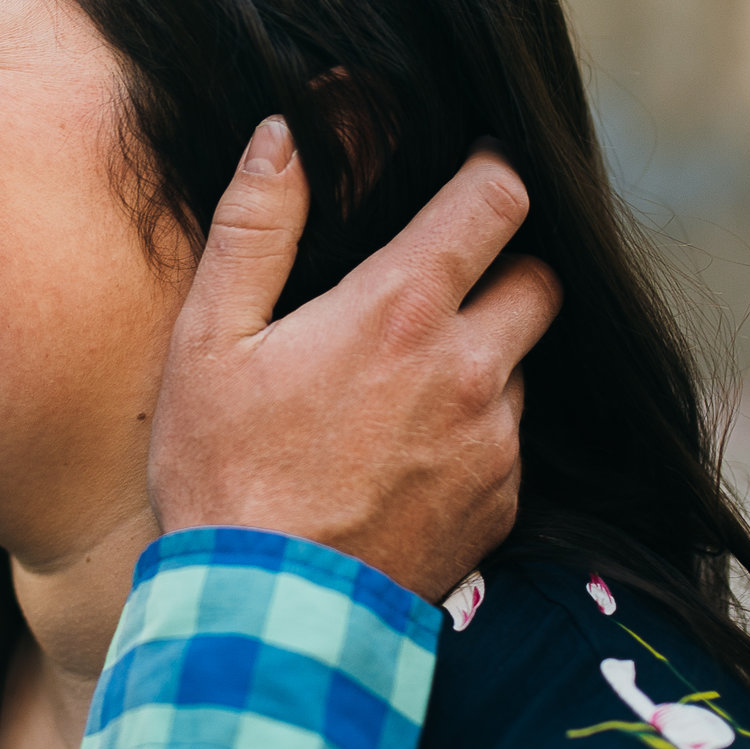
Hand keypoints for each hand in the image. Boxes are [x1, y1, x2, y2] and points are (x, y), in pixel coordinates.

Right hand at [148, 119, 561, 602]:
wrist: (266, 615)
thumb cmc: (224, 472)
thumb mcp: (208, 339)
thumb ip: (255, 226)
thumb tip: (284, 134)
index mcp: (402, 308)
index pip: (499, 199)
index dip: (491, 174)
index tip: (471, 173)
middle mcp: (471, 369)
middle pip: (540, 278)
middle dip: (502, 265)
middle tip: (436, 282)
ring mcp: (496, 443)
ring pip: (523, 364)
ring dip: (483, 356)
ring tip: (401, 384)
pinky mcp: (502, 505)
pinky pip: (510, 441)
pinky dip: (474, 431)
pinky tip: (404, 454)